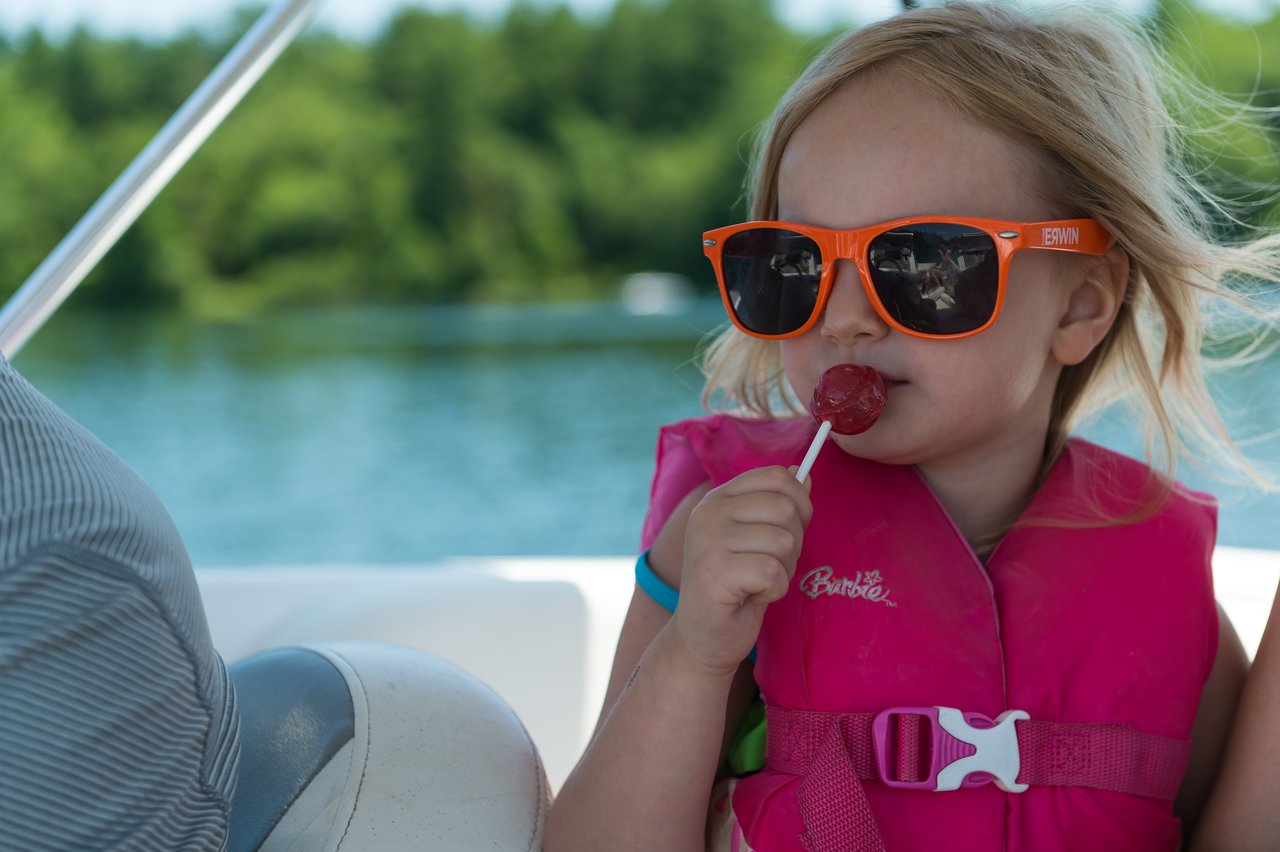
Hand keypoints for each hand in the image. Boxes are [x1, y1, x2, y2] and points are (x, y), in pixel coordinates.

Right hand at [670, 465, 811, 677]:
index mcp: (718, 498)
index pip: (776, 477)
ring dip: (782, 570)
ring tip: (756, 582)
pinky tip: (749, 597)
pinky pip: (773, 572)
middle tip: (766, 566)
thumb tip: (803, 474)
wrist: (703, 638)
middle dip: (792, 544)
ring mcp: (708, 541)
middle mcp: (709, 512)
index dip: (799, 504)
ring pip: (784, 541)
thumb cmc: (735, 588)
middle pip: (785, 508)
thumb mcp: (757, 539)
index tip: (788, 531)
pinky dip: (773, 591)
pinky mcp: (715, 573)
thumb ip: (776, 506)